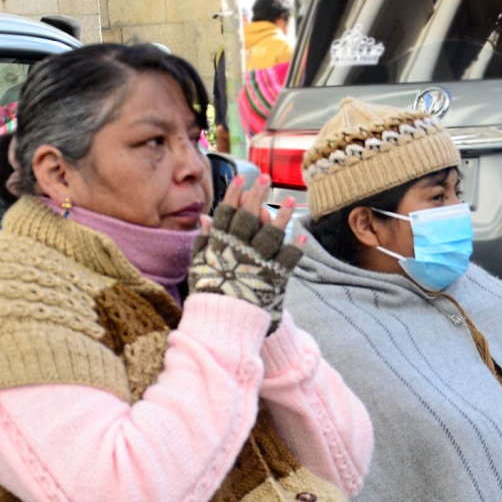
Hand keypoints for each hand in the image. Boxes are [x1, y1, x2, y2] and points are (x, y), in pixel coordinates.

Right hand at [189, 175, 303, 331]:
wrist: (223, 324)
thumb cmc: (209, 295)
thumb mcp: (199, 266)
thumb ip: (203, 242)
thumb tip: (206, 218)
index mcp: (219, 247)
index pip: (227, 214)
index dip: (233, 195)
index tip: (240, 178)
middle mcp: (239, 251)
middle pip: (249, 217)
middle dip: (257, 195)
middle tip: (265, 177)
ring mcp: (257, 264)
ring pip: (271, 234)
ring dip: (282, 216)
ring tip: (290, 200)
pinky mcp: (273, 278)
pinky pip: (288, 259)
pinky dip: (296, 248)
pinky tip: (303, 236)